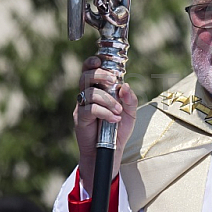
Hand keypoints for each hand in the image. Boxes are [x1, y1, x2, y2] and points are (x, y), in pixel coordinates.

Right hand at [74, 56, 137, 193]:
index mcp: (98, 89)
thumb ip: (130, 99)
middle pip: (86, 76)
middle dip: (100, 74)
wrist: (111, 151)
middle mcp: (87, 95)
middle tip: (113, 81)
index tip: (101, 60)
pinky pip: (90, 109)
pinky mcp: (80, 119)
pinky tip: (114, 119)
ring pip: (89, 93)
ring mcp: (82, 106)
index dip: (93, 62)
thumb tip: (125, 85)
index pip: (90, 69)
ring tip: (118, 111)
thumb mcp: (130, 113)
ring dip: (107, 99)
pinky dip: (105, 112)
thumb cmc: (118, 129)